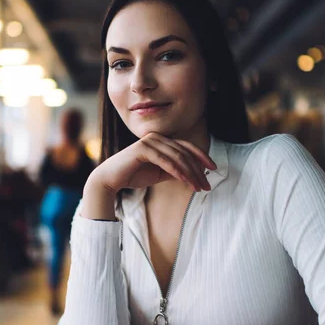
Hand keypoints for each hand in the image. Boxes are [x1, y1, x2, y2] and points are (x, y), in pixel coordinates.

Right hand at [91, 132, 215, 193]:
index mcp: (161, 140)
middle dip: (198, 170)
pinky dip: (178, 171)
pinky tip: (186, 181)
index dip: (201, 157)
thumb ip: (175, 170)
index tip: (213, 169)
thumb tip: (194, 174)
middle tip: (207, 185)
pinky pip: (165, 161)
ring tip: (199, 187)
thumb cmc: (134, 175)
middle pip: (184, 152)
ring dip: (190, 173)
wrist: (110, 179)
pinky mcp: (143, 149)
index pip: (186, 147)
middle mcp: (156, 137)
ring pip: (177, 157)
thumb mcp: (159, 173)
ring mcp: (149, 141)